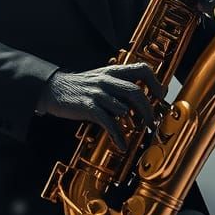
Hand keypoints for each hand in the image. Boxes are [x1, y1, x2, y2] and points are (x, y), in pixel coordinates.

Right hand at [37, 63, 165, 149]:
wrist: (53, 89)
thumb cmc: (81, 87)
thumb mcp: (101, 79)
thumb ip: (119, 86)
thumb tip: (140, 99)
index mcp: (113, 71)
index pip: (142, 69)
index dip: (155, 82)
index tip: (161, 96)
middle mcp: (107, 80)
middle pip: (136, 92)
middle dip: (149, 109)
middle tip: (153, 122)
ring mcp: (98, 93)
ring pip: (124, 107)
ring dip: (135, 122)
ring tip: (141, 131)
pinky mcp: (88, 106)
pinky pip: (109, 122)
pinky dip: (118, 135)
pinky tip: (122, 145)